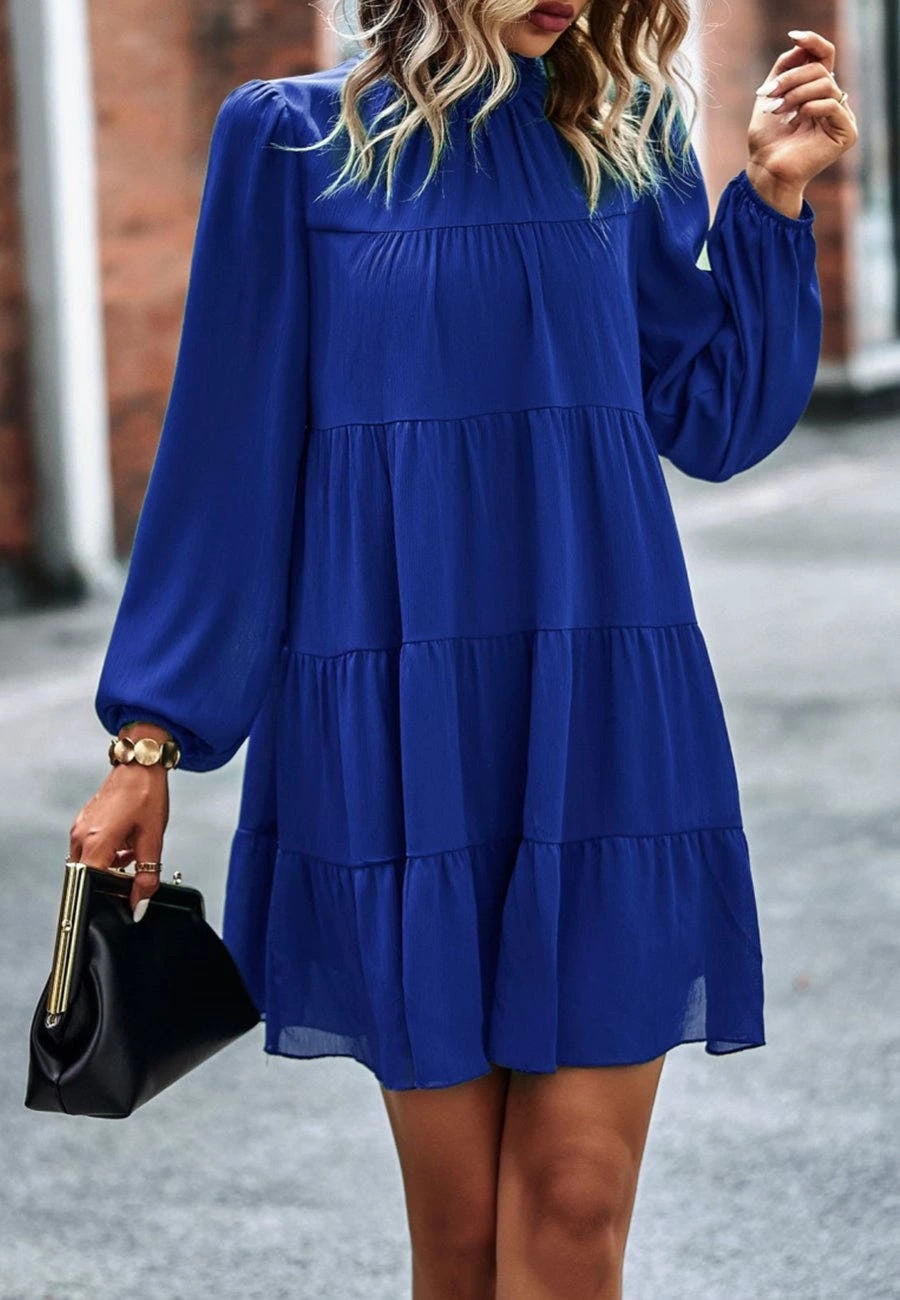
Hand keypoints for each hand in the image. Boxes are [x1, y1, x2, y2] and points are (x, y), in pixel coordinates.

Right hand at [69, 762, 169, 918]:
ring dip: (111, 864)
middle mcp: (81, 836)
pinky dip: (108, 851)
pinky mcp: (84, 823)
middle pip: (88, 875)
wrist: (140, 765)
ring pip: (91, 862)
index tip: (122, 896)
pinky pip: (91, 847)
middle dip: (110, 878)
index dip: (105, 895)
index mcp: (95, 842)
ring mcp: (80, 828)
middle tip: (132, 866)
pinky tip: (126, 841)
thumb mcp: (152, 839)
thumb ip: (147, 875)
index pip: (88, 885)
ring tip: (133, 848)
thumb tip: (141, 903)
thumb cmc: (145, 794)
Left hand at [746, 29, 857, 215]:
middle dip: (791, 78)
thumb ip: (784, 69)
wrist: (765, 171)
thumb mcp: (770, 95)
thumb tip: (799, 45)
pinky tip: (796, 118)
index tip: (794, 36)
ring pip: (826, 84)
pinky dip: (811, 107)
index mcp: (817, 92)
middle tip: (768, 94)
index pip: (824, 57)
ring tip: (777, 109)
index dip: (813, 43)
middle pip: (820, 69)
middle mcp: (832, 102)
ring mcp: (841, 117)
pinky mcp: (846, 133)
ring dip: (796, 93)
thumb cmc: (766, 140)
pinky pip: (833, 104)